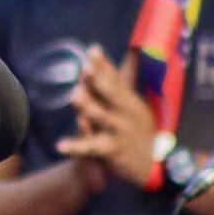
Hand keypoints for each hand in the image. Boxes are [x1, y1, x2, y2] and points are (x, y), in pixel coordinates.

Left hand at [56, 45, 155, 188]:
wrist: (154, 165)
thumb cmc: (138, 128)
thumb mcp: (135, 103)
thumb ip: (125, 79)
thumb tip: (132, 50)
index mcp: (130, 100)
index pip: (116, 78)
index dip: (104, 64)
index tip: (93, 49)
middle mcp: (125, 113)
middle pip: (111, 94)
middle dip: (99, 80)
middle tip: (85, 67)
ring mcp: (118, 131)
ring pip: (101, 117)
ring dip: (88, 106)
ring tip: (74, 95)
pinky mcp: (111, 150)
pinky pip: (91, 147)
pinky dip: (76, 147)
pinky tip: (59, 145)